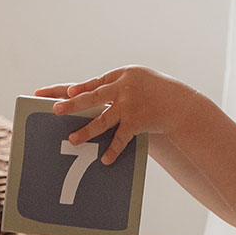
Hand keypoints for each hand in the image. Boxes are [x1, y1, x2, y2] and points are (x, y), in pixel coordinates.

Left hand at [34, 65, 193, 164]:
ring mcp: (130, 106)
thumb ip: (114, 85)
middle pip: (92, 96)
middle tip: (55, 110)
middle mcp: (123, 89)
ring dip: (87, 131)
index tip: (65, 92)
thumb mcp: (137, 79)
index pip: (95, 82)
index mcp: (122, 75)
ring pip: (102, 120)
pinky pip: (121, 138)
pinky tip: (105, 160)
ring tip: (73, 140)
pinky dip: (113, 149)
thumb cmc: (155, 91)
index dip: (79, 89)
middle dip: (73, 104)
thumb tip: (84, 92)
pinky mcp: (137, 122)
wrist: (180, 104)